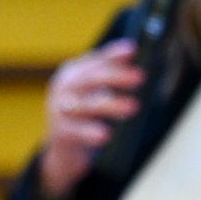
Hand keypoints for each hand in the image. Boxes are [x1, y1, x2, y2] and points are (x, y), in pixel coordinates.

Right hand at [37, 39, 143, 199]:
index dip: (113, 54)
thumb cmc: (84, 116)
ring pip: (86, 105)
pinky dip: (90, 132)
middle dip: (115, 76)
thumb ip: (110, 75)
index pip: (95, 60)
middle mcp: (64, 89)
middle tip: (140, 77)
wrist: (62, 150)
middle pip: (90, 79)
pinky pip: (76, 131)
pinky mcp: (61, 134)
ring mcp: (60, 111)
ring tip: (133, 106)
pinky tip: (105, 135)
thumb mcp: (95, 93)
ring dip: (111, 104)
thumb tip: (133, 54)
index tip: (132, 49)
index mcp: (73, 73)